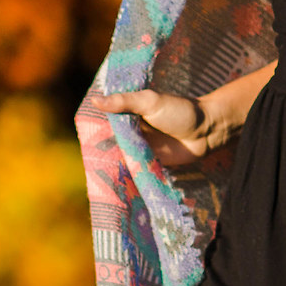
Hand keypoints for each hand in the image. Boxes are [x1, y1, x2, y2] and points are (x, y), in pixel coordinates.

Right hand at [88, 87, 237, 168]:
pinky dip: (125, 175)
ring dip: (110, 165)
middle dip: (98, 151)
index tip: (78, 137)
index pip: (104, 121)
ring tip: (93, 177)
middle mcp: (131, 131)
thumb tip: (95, 100)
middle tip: (83, 162)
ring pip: (119, 157)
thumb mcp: (150, 102)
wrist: (207, 131)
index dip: (92, 128)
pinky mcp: (149, 164)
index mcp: (129, 113)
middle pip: (109, 142)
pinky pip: (133, 170)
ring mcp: (140, 148)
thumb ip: (124, 102)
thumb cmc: (180, 111)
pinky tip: (112, 185)